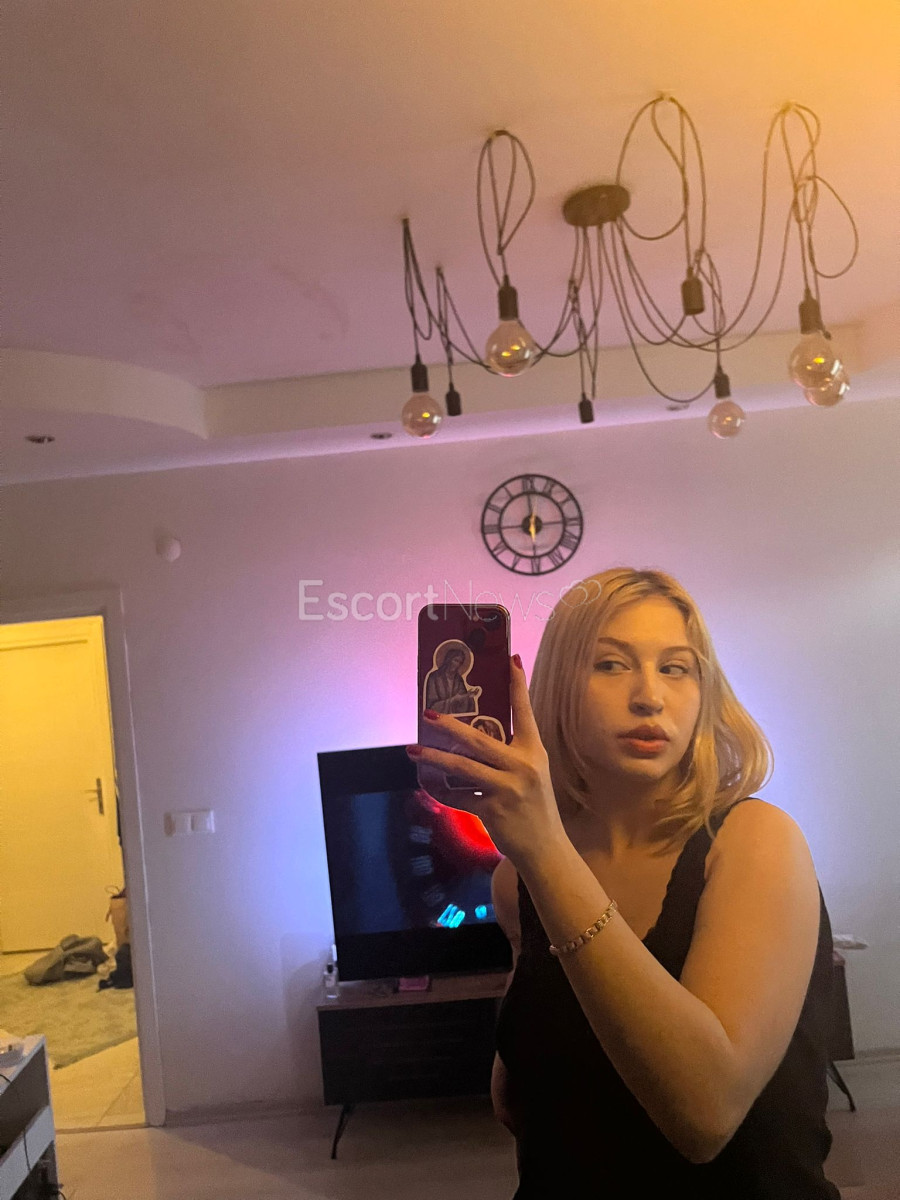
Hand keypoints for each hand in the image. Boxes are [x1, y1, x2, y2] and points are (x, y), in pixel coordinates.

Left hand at [407, 655, 566, 871]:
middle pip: (478, 738)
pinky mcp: (493, 810)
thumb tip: (472, 734)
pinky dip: (441, 790)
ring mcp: (507, 788)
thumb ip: (509, 753)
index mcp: (533, 751)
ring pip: (462, 767)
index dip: (517, 684)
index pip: (524, 711)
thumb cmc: (534, 805)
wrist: (544, 848)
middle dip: (449, 725)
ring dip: (433, 758)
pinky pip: (459, 796)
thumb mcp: (531, 772)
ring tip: (412, 750)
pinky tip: (427, 784)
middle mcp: (522, 766)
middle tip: (428, 713)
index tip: (511, 658)